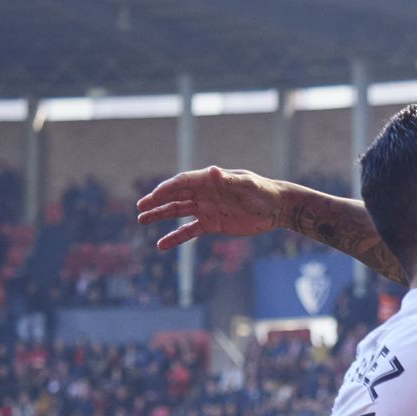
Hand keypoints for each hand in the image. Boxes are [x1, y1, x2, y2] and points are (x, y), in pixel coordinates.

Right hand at [136, 167, 286, 250]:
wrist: (277, 208)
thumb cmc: (264, 193)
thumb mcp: (248, 186)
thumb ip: (229, 180)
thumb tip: (213, 171)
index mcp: (210, 181)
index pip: (182, 183)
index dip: (166, 189)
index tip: (152, 197)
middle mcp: (204, 193)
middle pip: (175, 196)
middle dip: (157, 201)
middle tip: (140, 207)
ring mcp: (207, 209)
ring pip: (178, 212)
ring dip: (160, 215)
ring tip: (142, 220)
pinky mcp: (212, 224)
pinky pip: (189, 231)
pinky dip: (176, 237)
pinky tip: (161, 244)